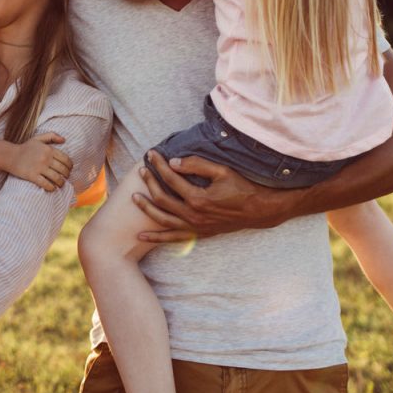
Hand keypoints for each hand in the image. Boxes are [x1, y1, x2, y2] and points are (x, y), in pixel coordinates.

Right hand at [10, 133, 73, 190]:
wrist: (10, 156)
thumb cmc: (25, 148)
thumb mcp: (38, 138)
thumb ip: (52, 136)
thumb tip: (64, 140)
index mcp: (49, 149)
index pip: (66, 159)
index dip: (70, 166)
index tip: (69, 170)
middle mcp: (45, 158)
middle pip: (63, 170)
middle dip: (66, 175)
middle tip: (65, 178)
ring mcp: (39, 168)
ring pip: (56, 178)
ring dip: (61, 183)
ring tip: (60, 184)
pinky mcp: (32, 176)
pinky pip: (46, 184)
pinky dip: (51, 187)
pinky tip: (52, 188)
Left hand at [133, 150, 297, 242]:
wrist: (259, 210)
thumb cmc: (242, 188)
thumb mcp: (222, 171)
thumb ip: (197, 165)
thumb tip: (174, 162)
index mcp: (198, 198)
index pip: (171, 178)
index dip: (159, 165)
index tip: (151, 154)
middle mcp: (193, 215)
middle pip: (162, 198)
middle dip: (150, 182)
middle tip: (142, 169)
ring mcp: (195, 227)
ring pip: (163, 219)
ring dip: (146, 208)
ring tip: (134, 197)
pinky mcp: (198, 234)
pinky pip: (173, 238)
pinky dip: (156, 238)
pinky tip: (141, 237)